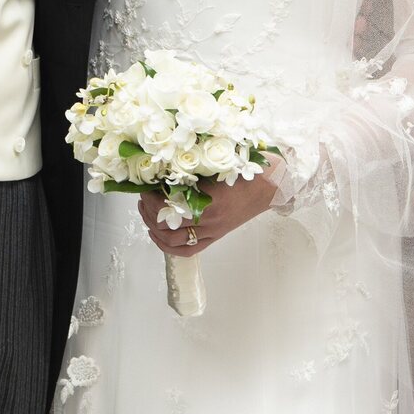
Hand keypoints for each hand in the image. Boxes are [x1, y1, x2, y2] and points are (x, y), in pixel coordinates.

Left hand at [139, 157, 284, 256]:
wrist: (271, 184)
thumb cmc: (248, 169)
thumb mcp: (219, 163)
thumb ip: (194, 169)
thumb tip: (164, 168)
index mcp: (211, 199)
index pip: (171, 205)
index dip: (153, 197)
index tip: (146, 186)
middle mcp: (211, 220)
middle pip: (168, 224)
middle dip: (149, 211)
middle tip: (142, 197)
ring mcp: (214, 231)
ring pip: (173, 240)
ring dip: (154, 228)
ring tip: (146, 212)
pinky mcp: (217, 236)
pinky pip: (188, 250)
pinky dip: (168, 246)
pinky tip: (157, 234)